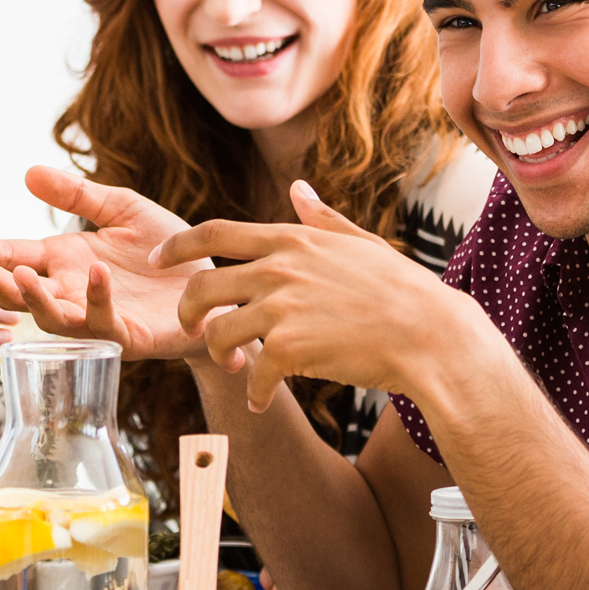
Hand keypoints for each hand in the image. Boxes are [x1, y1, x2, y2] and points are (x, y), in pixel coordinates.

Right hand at [0, 166, 211, 360]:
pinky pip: (104, 319)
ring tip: (16, 272)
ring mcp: (97, 317)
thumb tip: (28, 172)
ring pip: (53, 316)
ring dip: (33, 297)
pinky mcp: (128, 334)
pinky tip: (94, 270)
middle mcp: (72, 292)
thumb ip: (78, 195)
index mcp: (64, 262)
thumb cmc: (165, 249)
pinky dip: (96, 296)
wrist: (212, 285)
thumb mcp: (121, 210)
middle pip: (20, 291)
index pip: (13, 254)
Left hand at [155, 181, 488, 411]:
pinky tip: (261, 401)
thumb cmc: (403, 291)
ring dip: (218, 356)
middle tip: (191, 328)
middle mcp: (280, 269)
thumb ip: (323, 219)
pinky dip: (253, 393)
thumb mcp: (361, 244)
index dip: (177, 246)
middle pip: (202, 286)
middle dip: (187, 311)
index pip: (215, 232)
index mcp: (293, 240)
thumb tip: (298, 188)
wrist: (430, 336)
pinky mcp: (290, 348)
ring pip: (217, 334)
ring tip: (236, 368)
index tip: (158, 260)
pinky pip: (253, 375)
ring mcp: (282, 308)